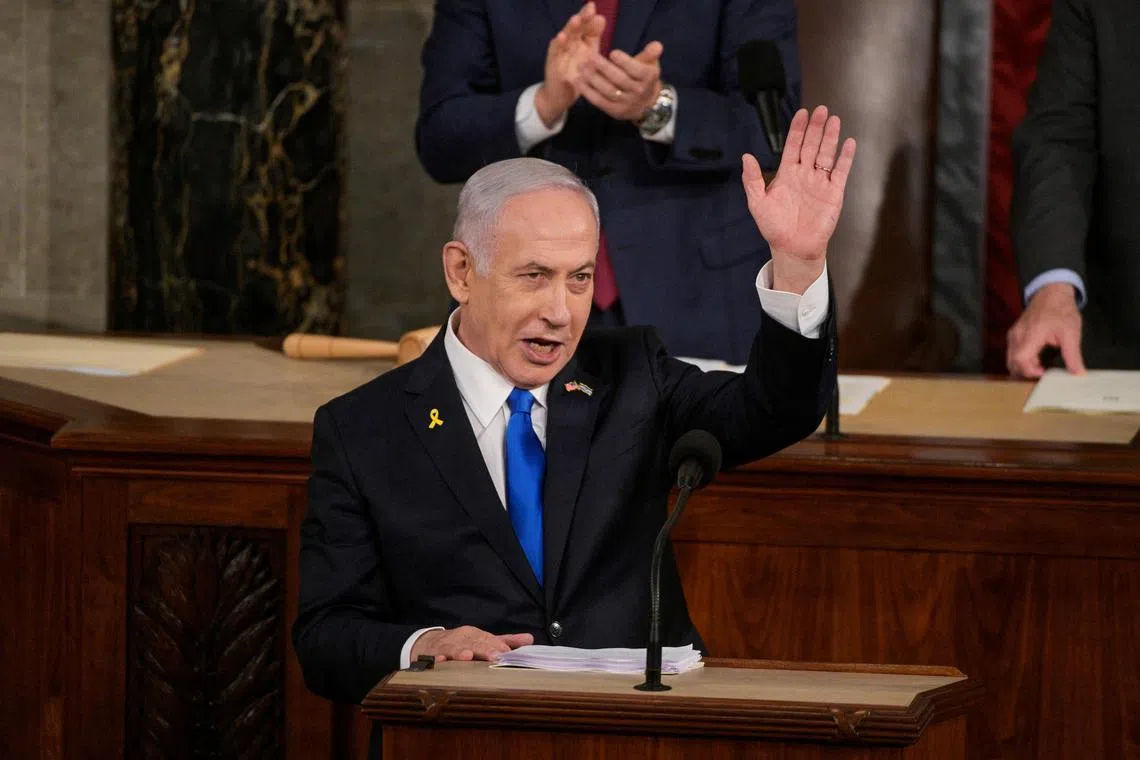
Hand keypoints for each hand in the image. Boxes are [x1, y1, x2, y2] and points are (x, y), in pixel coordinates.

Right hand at [410, 626, 533, 662]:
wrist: (428, 643)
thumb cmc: (461, 644)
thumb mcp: (482, 640)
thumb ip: (505, 641)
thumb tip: (530, 639)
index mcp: (474, 635)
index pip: (488, 638)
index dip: (497, 644)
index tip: (506, 651)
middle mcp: (461, 638)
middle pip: (473, 643)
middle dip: (483, 649)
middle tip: (495, 656)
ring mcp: (446, 646)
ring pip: (454, 648)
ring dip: (460, 652)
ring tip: (467, 657)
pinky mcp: (431, 655)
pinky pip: (433, 657)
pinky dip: (436, 658)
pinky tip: (439, 661)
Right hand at [537, 3, 605, 126]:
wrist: (561, 96)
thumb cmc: (578, 76)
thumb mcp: (591, 57)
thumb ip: (595, 39)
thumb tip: (601, 18)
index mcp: (581, 42)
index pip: (586, 26)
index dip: (590, 17)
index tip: (596, 8)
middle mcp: (570, 44)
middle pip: (576, 28)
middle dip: (582, 18)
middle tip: (590, 8)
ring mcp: (560, 52)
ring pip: (565, 37)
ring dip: (570, 28)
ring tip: (576, 20)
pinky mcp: (552, 63)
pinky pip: (555, 53)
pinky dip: (558, 45)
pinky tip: (560, 38)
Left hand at [578, 42, 663, 121]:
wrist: (646, 104)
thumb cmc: (644, 78)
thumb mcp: (650, 64)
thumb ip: (650, 54)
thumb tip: (657, 45)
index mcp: (648, 78)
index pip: (636, 70)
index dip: (624, 62)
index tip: (612, 52)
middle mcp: (638, 92)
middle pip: (620, 80)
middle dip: (605, 68)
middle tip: (591, 57)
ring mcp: (625, 104)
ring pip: (608, 91)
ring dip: (593, 79)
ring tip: (582, 66)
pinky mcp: (614, 112)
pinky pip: (599, 102)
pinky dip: (588, 92)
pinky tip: (578, 81)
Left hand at [742, 106, 855, 293]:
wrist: (792, 248)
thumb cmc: (774, 227)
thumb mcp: (757, 203)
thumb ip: (752, 180)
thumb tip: (746, 157)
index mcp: (787, 174)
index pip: (793, 146)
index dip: (797, 130)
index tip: (801, 113)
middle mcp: (804, 175)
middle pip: (811, 145)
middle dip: (815, 128)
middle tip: (820, 110)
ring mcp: (820, 183)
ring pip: (826, 154)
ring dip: (830, 138)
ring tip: (834, 120)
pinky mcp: (834, 193)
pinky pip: (841, 172)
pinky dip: (845, 158)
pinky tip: (849, 143)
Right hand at [1006, 283, 1084, 378]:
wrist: (1052, 293)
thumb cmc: (1061, 310)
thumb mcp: (1071, 333)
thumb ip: (1072, 355)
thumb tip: (1078, 373)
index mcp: (1030, 335)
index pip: (1020, 360)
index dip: (1030, 371)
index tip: (1045, 373)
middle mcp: (1017, 336)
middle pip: (1012, 363)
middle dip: (1026, 372)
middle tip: (1043, 373)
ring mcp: (1013, 335)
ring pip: (1010, 359)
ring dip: (1023, 367)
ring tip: (1040, 367)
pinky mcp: (1014, 334)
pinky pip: (1012, 352)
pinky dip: (1021, 360)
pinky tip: (1036, 359)